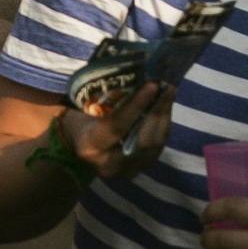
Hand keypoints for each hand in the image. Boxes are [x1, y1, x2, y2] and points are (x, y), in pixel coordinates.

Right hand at [60, 82, 176, 180]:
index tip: (151, 85)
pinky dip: (163, 128)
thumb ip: (102, 98)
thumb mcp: (83, 108)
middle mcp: (109, 164)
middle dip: (157, 111)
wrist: (78, 146)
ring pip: (154, 146)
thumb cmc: (78, 120)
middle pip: (141, 139)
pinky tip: (165, 109)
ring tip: (169, 94)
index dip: (136, 106)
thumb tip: (131, 77)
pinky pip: (156, 148)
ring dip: (164, 118)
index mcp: (90, 145)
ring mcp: (126, 171)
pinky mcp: (138, 169)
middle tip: (167, 87)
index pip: (117, 126)